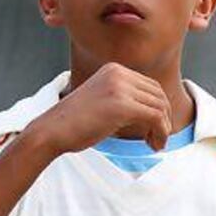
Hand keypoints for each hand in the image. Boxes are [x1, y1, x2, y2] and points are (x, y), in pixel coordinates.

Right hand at [30, 62, 172, 153]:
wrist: (51, 131)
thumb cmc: (74, 123)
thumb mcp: (102, 100)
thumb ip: (124, 99)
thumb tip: (153, 112)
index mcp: (114, 69)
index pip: (151, 86)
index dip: (159, 108)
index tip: (155, 129)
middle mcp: (118, 73)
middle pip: (158, 94)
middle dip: (163, 119)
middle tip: (158, 139)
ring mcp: (120, 88)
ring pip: (160, 107)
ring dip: (163, 129)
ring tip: (155, 145)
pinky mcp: (122, 106)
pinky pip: (155, 118)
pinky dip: (161, 133)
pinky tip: (153, 145)